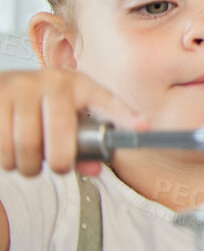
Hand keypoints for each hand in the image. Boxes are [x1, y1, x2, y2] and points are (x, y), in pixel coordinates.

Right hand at [0, 69, 142, 177]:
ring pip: (27, 143)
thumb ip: (83, 143)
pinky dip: (7, 160)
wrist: (1, 88)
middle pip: (61, 130)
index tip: (143, 127)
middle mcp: (53, 81)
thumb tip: (95, 169)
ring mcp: (23, 87)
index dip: (125, 115)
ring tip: (30, 163)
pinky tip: (11, 155)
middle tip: (58, 168)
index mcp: (79, 84)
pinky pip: (2, 143)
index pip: (106, 100)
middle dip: (61, 160)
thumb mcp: (67, 116)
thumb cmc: (41, 107)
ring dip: (28, 165)